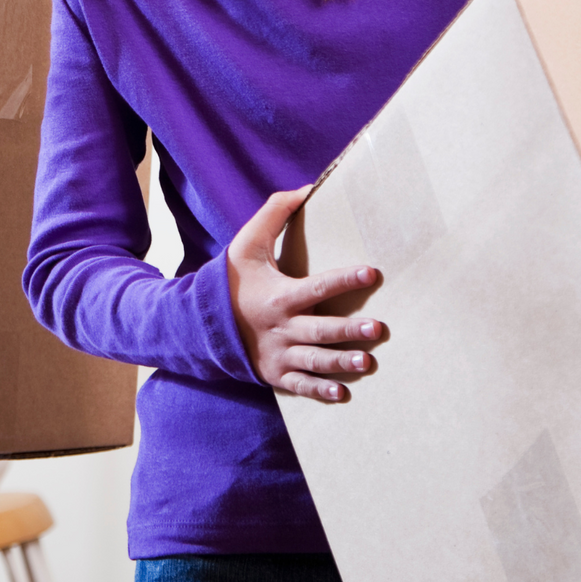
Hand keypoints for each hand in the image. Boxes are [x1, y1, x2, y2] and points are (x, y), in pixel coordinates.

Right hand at [227, 186, 386, 402]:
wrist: (202, 321)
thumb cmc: (232, 279)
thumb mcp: (247, 243)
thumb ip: (274, 214)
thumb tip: (305, 189)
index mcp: (278, 296)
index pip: (317, 286)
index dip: (344, 279)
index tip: (371, 272)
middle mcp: (281, 327)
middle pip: (320, 330)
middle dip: (349, 330)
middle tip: (378, 328)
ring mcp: (278, 354)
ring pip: (315, 360)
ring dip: (341, 362)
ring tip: (367, 362)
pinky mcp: (275, 373)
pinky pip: (300, 386)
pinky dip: (320, 391)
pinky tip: (342, 393)